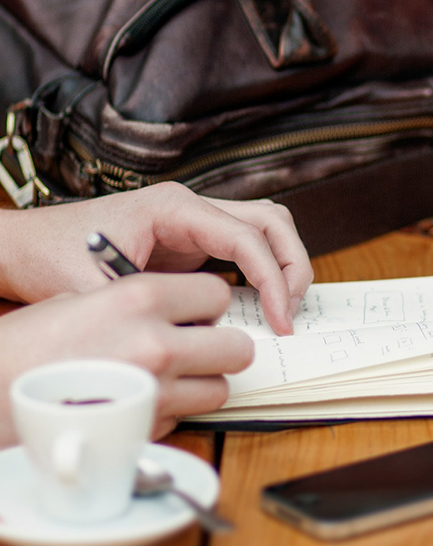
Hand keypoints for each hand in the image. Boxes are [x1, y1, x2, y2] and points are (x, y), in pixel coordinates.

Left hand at [0, 183, 312, 334]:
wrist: (26, 245)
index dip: (274, 279)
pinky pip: (246, 246)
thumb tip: (198, 340)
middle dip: (292, 267)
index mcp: (174, 207)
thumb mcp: (96, 290)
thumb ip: (148, 311)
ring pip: (267, 227)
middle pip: (272, 221)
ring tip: (283, 308)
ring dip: (284, 264)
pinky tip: (259, 304)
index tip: (281, 319)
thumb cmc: (53, 257)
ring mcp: (195, 220)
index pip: (248, 236)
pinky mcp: (194, 239)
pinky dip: (264, 271)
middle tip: (291, 313)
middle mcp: (192, 206)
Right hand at [0, 273, 251, 447]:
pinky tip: (138, 402)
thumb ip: (134, 302)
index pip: (218, 294)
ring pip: (219, 390)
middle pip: (237, 348)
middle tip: (198, 349)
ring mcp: (155, 392)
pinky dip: (171, 413)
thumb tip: (174, 309)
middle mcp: (157, 343)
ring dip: (200, 385)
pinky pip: (185, 419)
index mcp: (140, 298)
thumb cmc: (24, 348)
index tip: (197, 313)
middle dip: (221, 349)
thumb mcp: (77, 300)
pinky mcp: (146, 431)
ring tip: (166, 379)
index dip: (208, 306)